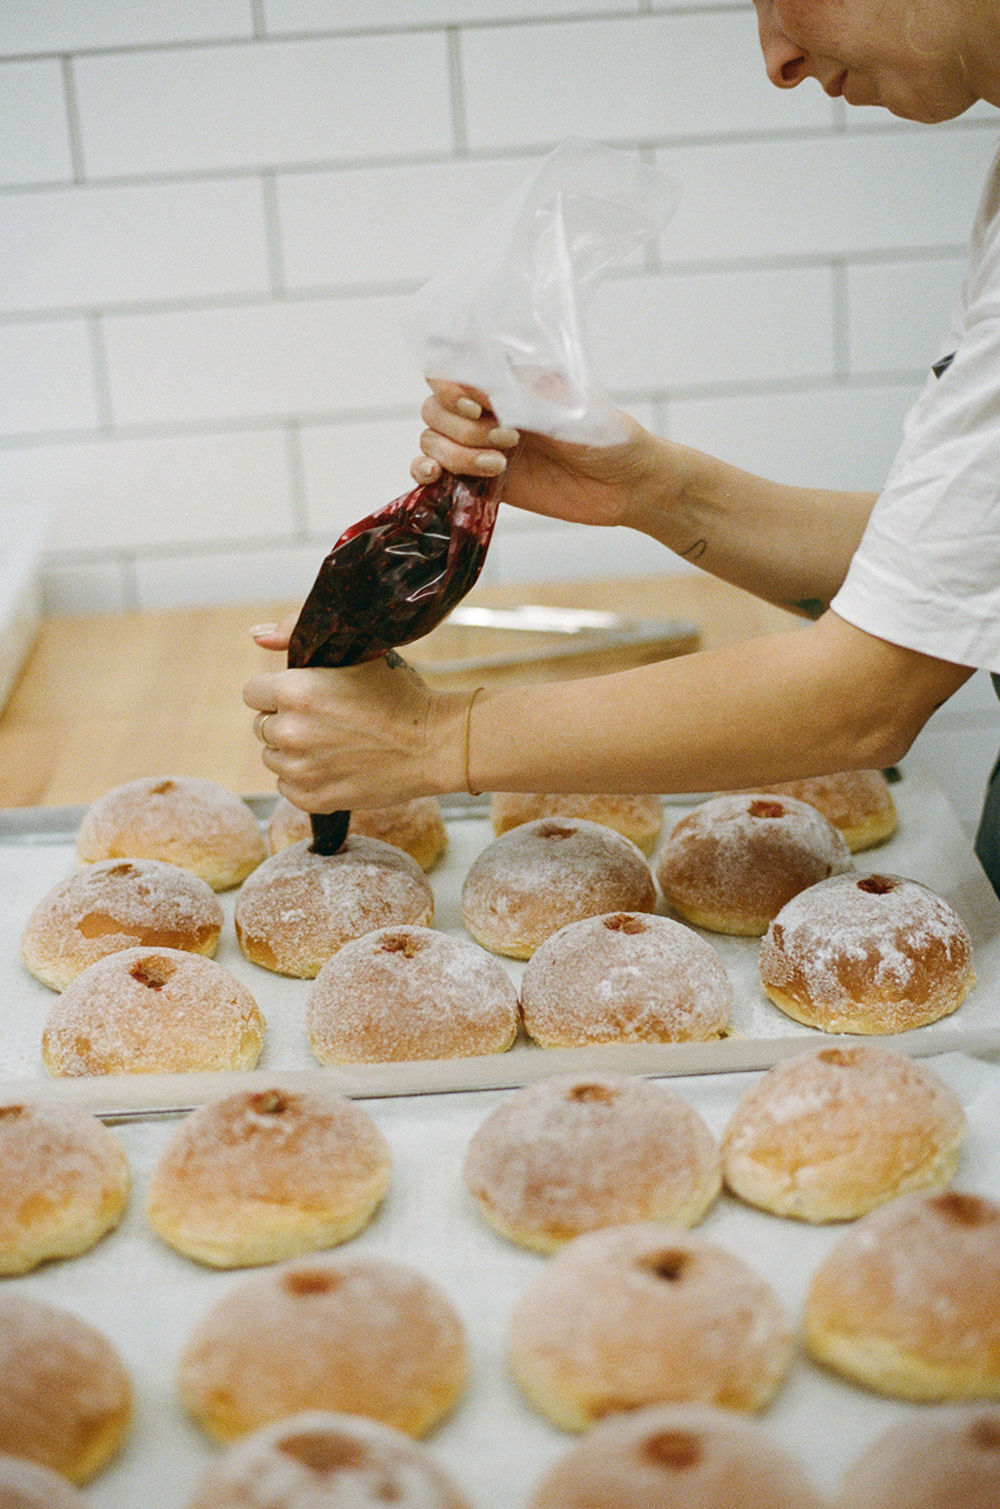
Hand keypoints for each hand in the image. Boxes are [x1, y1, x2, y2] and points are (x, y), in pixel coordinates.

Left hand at [243, 653, 467, 811]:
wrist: (433, 744)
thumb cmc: (398, 694)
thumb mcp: (355, 653)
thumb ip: (296, 634)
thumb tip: (256, 634)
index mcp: (295, 691)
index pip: (253, 693)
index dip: (278, 692)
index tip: (304, 696)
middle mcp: (290, 731)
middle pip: (262, 726)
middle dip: (286, 721)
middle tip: (326, 720)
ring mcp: (300, 769)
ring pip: (273, 757)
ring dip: (294, 751)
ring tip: (333, 743)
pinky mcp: (311, 798)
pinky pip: (287, 786)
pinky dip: (306, 778)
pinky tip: (336, 765)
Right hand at [410, 380, 671, 532]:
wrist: (627, 484)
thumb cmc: (606, 434)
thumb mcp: (568, 404)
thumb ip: (521, 394)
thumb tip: (473, 383)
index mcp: (506, 380)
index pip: (449, 369)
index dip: (449, 386)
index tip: (476, 404)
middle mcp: (487, 410)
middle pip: (434, 408)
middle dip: (462, 427)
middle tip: (510, 439)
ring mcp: (481, 445)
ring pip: (433, 441)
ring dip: (456, 453)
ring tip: (499, 465)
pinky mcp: (482, 481)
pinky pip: (436, 473)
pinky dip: (425, 474)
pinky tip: (437, 478)